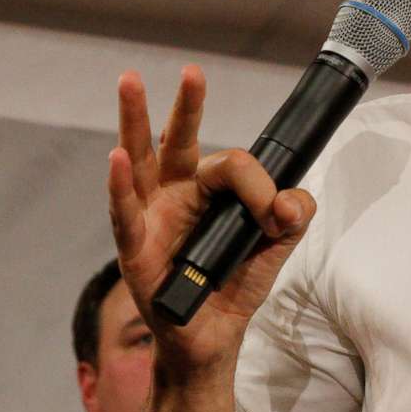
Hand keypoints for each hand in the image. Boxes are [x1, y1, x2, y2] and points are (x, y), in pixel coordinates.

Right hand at [106, 67, 314, 377]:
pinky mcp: (133, 249)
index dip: (259, 186)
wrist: (210, 341)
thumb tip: (292, 202)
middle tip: (192, 70)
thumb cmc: (233, 287)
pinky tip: (118, 158)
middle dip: (184, 105)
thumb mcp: (273, 248)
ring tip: (130, 82)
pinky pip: (124, 214)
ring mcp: (149, 218)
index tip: (277, 216)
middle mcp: (174, 195)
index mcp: (207, 191)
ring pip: (141, 161)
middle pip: (176, 141)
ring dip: (135, 121)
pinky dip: (120, 186)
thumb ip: (292, 216)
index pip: (232, 165)